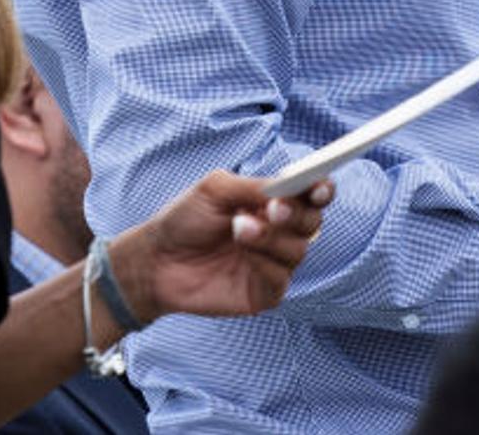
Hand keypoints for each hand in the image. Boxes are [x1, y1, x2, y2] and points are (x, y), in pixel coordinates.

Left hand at [114, 171, 329, 320]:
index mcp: (274, 203)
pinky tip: (241, 254)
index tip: (319, 188)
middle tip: (273, 209)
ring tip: (238, 228)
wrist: (156, 260)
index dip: (322, 190)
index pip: (312, 196)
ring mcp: (274, 263)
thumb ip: (255, 187)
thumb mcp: (216, 189)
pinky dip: (265, 263)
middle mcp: (280, 232)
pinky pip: (281, 278)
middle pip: (313, 222)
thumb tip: (287, 191)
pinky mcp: (264, 292)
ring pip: (298, 250)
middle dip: (297, 214)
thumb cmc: (185, 219)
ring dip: (271, 237)